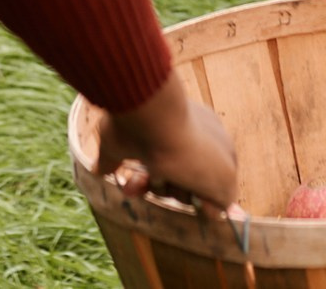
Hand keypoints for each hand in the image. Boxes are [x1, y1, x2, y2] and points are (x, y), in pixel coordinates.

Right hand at [87, 70, 239, 212]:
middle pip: (180, 178)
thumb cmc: (133, 122)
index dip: (148, 175)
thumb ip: (113, 157)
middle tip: (138, 182)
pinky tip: (189, 190)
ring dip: (168, 190)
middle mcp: (206, 140)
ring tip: (156, 173)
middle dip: (155, 184)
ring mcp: (218, 160)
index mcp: (185, 125)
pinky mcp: (226, 182)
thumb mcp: (118, 140)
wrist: (156, 118)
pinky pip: (217, 208)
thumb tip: (99, 170)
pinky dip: (203, 207)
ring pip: (191, 192)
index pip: (171, 161)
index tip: (130, 180)